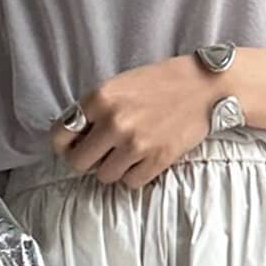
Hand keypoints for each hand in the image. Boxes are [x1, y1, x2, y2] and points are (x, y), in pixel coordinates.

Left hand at [52, 55, 217, 187]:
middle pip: (80, 163)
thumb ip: (96, 108)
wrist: (204, 87)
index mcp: (101, 98)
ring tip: (127, 154)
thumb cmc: (162, 83)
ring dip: (113, 169)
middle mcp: (114, 122)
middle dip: (87, 161)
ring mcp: (135, 144)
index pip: (61, 135)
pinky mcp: (156, 160)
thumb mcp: (121, 84)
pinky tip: (143, 159)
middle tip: (99, 155)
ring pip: (105, 176)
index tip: (72, 147)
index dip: (64, 145)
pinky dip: (134, 175)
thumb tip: (75, 136)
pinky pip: (130, 183)